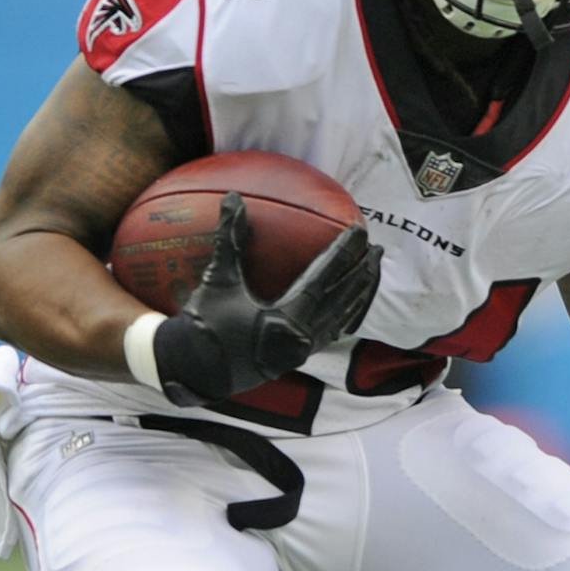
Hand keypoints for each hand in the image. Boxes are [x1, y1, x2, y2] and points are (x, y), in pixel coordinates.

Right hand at [152, 192, 380, 407]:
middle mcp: (298, 341)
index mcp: (284, 322)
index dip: (344, 255)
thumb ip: (229, 240)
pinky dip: (343, 316)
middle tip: (376, 249)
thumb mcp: (217, 281)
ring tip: (371, 273)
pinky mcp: (293, 359)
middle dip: (362, 274)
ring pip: (339, 321)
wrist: (192, 371)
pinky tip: (348, 305)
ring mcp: (298, 353)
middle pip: (341, 302)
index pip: (324, 281)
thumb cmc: (203, 326)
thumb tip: (232, 199)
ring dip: (358, 295)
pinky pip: (328, 334)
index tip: (359, 231)